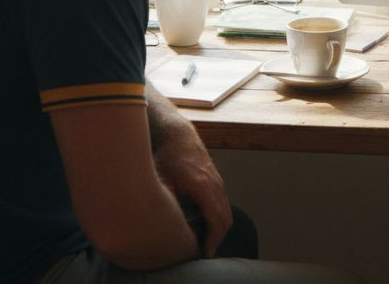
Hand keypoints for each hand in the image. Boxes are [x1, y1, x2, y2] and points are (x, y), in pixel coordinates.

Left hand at [148, 91, 231, 256]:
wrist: (177, 134)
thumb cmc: (167, 157)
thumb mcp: (162, 181)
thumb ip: (166, 202)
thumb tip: (164, 223)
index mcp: (202, 187)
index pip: (215, 220)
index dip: (212, 240)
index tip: (205, 253)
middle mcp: (214, 185)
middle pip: (225, 219)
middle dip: (217, 238)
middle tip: (206, 251)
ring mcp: (218, 181)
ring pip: (226, 211)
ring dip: (219, 228)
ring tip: (207, 241)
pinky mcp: (217, 179)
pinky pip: (223, 203)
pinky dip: (219, 217)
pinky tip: (207, 223)